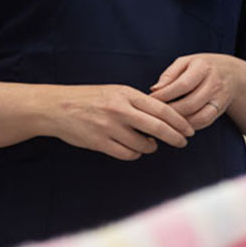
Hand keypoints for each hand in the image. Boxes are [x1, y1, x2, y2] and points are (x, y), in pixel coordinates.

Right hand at [47, 84, 193, 160]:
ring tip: (151, 144)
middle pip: (157, 128)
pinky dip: (135, 153)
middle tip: (183, 142)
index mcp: (127, 95)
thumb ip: (139, 102)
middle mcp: (119, 110)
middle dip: (175, 137)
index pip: (162, 109)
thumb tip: (166, 116)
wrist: (56, 107)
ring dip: (152, 147)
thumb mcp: (116, 92)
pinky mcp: (98, 143)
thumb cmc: (91, 98)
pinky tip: (135, 149)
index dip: (179, 121)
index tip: (189, 130)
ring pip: (143, 144)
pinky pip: (127, 154)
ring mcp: (108, 128)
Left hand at [151, 54, 245, 129]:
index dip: (164, 95)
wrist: (230, 72)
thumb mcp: (185, 62)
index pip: (182, 85)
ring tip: (165, 120)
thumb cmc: (200, 67)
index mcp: (203, 67)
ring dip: (179, 121)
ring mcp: (220, 98)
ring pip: (198, 116)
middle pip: (190, 103)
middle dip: (169, 112)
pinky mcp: (221, 109)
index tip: (149, 100)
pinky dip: (190, 125)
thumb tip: (154, 90)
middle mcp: (214, 83)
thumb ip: (169, 75)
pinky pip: (205, 122)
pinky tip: (178, 123)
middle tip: (154, 114)